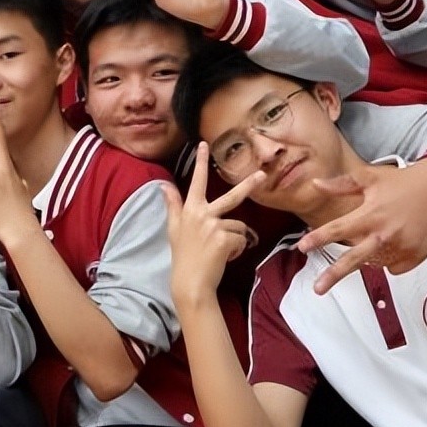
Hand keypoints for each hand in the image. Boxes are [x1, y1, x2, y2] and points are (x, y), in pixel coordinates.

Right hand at [165, 142, 262, 307]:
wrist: (190, 282)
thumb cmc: (183, 256)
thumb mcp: (174, 228)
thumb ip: (172, 205)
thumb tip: (164, 185)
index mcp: (190, 210)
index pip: (196, 182)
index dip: (200, 162)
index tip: (204, 144)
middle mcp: (202, 214)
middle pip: (232, 196)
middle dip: (249, 184)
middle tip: (262, 175)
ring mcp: (214, 226)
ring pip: (239, 226)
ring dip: (234, 240)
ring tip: (219, 252)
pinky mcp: (225, 238)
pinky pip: (242, 240)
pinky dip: (237, 250)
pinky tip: (224, 258)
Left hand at [296, 159, 426, 293]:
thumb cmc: (402, 181)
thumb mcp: (370, 178)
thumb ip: (341, 184)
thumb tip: (314, 184)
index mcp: (372, 214)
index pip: (339, 229)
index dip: (318, 238)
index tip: (301, 247)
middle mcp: (385, 234)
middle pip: (354, 259)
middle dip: (334, 275)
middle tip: (317, 289)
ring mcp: (402, 248)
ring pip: (374, 262)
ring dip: (369, 254)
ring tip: (381, 232)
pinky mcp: (415, 257)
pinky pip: (393, 266)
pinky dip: (389, 257)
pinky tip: (396, 238)